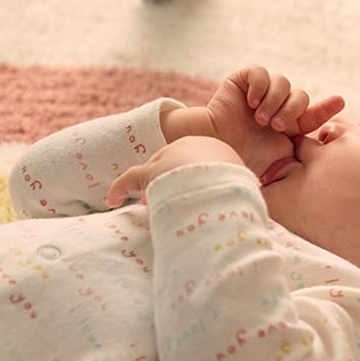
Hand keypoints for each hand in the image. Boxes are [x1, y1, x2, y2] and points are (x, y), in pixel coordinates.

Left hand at [105, 136, 242, 207]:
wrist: (224, 186)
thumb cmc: (239, 192)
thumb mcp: (247, 189)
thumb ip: (241, 195)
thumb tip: (246, 213)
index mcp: (215, 148)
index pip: (197, 160)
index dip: (192, 178)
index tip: (195, 196)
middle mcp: (189, 146)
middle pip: (173, 164)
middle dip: (170, 181)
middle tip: (172, 203)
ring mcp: (168, 158)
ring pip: (153, 172)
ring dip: (150, 187)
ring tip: (150, 205)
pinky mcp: (149, 173)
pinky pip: (130, 180)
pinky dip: (120, 188)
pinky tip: (113, 199)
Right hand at [203, 68, 343, 175]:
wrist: (218, 147)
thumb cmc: (247, 158)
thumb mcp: (282, 158)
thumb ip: (302, 151)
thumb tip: (323, 154)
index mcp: (287, 125)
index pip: (312, 113)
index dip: (326, 107)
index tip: (339, 102)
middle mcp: (275, 106)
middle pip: (300, 95)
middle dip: (292, 110)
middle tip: (276, 125)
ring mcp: (260, 92)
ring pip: (283, 83)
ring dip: (274, 101)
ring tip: (260, 118)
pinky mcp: (243, 80)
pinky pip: (261, 73)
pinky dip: (260, 87)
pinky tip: (251, 103)